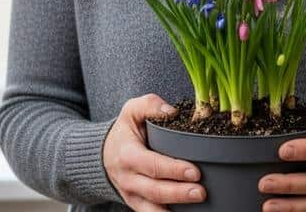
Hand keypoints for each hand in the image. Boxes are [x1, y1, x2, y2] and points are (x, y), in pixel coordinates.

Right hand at [103, 94, 204, 211]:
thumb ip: (150, 105)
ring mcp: (131, 194)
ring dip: (174, 208)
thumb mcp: (132, 110)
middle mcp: (128, 179)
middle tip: (201, 192)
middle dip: (178, 193)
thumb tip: (171, 111)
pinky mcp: (137, 203)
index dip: (173, 170)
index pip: (152, 165)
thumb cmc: (125, 131)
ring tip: (196, 205)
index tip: (195, 172)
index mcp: (128, 155)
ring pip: (151, 208)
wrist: (104, 153)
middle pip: (154, 190)